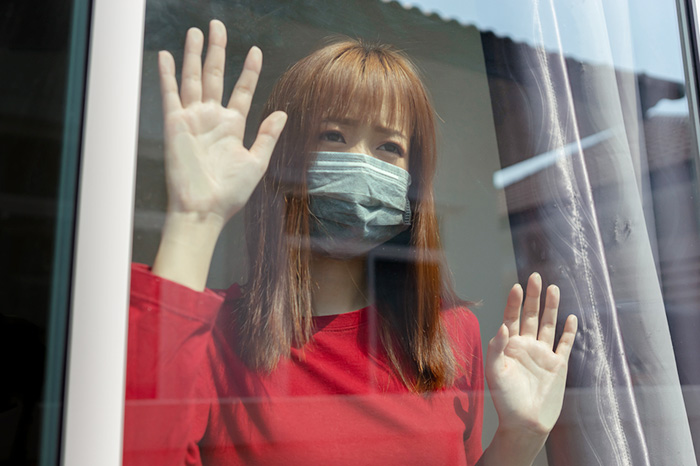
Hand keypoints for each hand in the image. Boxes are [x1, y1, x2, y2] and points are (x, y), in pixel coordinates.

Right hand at [158, 20, 286, 222]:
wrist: (204, 209)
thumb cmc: (230, 193)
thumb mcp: (256, 162)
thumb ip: (268, 136)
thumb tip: (282, 113)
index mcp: (233, 126)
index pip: (243, 90)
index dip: (250, 71)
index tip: (256, 51)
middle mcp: (212, 118)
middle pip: (216, 75)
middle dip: (217, 50)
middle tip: (217, 26)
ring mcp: (193, 119)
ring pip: (194, 78)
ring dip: (194, 54)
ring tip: (196, 31)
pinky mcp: (175, 124)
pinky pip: (170, 94)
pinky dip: (167, 74)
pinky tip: (165, 55)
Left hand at [485, 273, 577, 436]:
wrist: (525, 422)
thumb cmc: (505, 399)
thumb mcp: (495, 372)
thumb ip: (497, 348)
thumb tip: (503, 326)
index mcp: (509, 345)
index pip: (511, 317)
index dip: (514, 302)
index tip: (516, 286)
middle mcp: (526, 346)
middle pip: (530, 315)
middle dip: (533, 297)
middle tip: (535, 276)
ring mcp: (543, 354)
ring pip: (548, 325)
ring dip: (551, 307)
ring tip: (553, 288)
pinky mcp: (558, 365)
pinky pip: (564, 344)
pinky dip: (569, 331)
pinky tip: (571, 317)